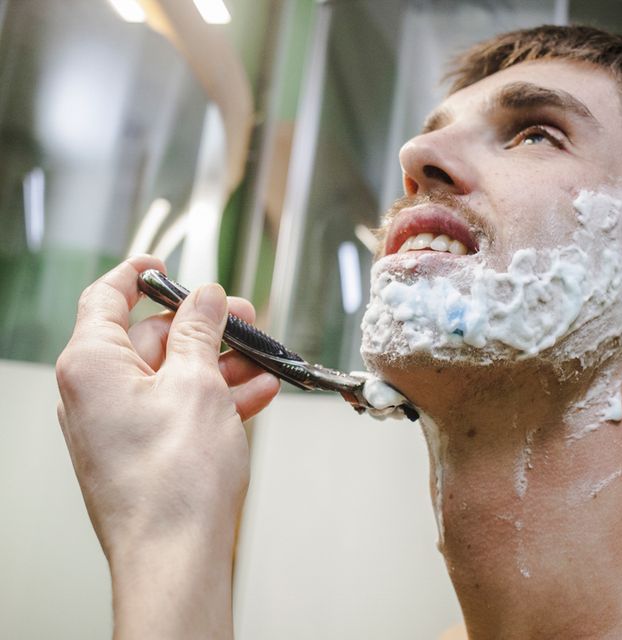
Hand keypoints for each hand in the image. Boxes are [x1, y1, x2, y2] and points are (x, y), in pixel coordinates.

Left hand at [56, 255, 278, 637]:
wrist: (176, 555)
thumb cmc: (174, 477)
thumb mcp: (197, 383)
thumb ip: (200, 330)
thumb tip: (206, 297)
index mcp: (92, 365)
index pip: (105, 299)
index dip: (137, 276)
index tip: (163, 265)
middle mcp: (96, 394)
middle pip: (151, 339)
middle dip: (204, 326)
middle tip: (244, 318)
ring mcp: (120, 426)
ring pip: (173, 376)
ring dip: (220, 364)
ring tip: (264, 359)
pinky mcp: (144, 453)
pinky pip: (179, 409)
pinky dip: (216, 398)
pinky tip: (258, 393)